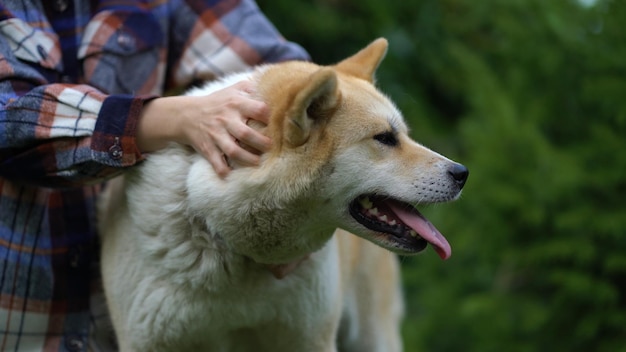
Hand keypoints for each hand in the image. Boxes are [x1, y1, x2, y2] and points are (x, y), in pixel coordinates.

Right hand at [137, 80, 270, 177]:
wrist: (186, 114)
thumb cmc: (216, 102)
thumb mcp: (232, 90)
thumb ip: (251, 87)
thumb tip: (274, 84)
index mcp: (235, 103)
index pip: (257, 109)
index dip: (269, 117)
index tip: (278, 125)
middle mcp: (226, 119)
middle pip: (246, 133)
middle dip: (261, 142)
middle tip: (271, 147)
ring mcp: (215, 134)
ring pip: (232, 150)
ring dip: (247, 158)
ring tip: (258, 162)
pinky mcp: (207, 147)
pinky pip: (215, 161)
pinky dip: (222, 169)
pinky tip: (231, 175)